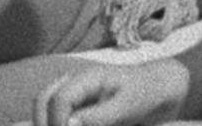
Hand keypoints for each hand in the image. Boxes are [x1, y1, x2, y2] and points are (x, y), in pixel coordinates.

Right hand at [34, 61, 188, 125]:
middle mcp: (72, 84)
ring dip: (48, 123)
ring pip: (45, 108)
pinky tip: (69, 125)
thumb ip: (99, 117)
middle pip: (41, 101)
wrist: (159, 90)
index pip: (57, 100)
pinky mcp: (77, 107)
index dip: (58, 123)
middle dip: (45, 123)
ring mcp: (73, 94)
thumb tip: (69, 125)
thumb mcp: (126, 107)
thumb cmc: (145, 94)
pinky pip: (58, 114)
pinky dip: (58, 122)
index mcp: (84, 79)